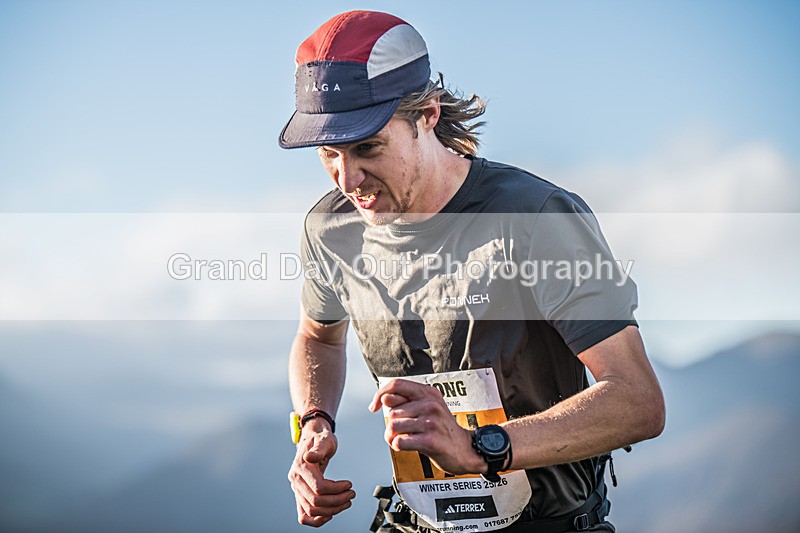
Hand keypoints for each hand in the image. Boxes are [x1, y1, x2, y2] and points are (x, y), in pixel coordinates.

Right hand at [287, 419, 354, 526]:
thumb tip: (310, 457)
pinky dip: (316, 520)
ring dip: (331, 510)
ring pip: (311, 510)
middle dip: (337, 501)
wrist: (313, 439)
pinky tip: (330, 515)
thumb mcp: (324, 440)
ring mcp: (297, 489)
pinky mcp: (300, 494)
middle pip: (315, 501)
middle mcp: (296, 480)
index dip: (336, 489)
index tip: (349, 484)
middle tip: (351, 494)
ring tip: (346, 502)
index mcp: (301, 467)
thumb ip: (319, 449)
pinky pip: (303, 515)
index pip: (318, 487)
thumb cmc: (321, 439)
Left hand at [369, 378, 485, 475]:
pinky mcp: (431, 440)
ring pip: (394, 426)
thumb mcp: (427, 408)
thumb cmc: (443, 429)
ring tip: (404, 439)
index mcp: (428, 393)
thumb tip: (384, 398)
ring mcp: (431, 422)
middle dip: (390, 424)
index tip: (374, 407)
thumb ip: (406, 401)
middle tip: (401, 432)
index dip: (379, 395)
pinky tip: (408, 446)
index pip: (396, 385)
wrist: (465, 449)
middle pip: (392, 411)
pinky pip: (400, 442)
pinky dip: (398, 446)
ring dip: (392, 437)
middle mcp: (430, 404)